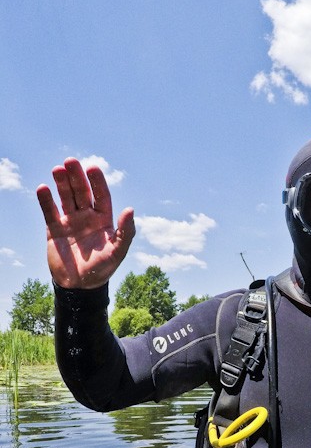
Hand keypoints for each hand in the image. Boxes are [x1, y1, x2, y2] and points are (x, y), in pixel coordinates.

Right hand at [36, 158, 134, 289]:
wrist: (79, 286)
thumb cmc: (102, 269)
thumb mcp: (117, 252)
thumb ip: (125, 232)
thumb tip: (130, 210)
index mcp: (104, 219)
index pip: (101, 195)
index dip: (97, 182)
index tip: (92, 168)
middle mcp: (87, 217)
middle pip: (82, 192)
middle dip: (77, 177)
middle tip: (71, 161)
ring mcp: (70, 221)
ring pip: (66, 198)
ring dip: (61, 183)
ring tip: (57, 169)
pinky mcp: (54, 229)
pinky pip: (50, 211)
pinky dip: (46, 201)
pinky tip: (43, 188)